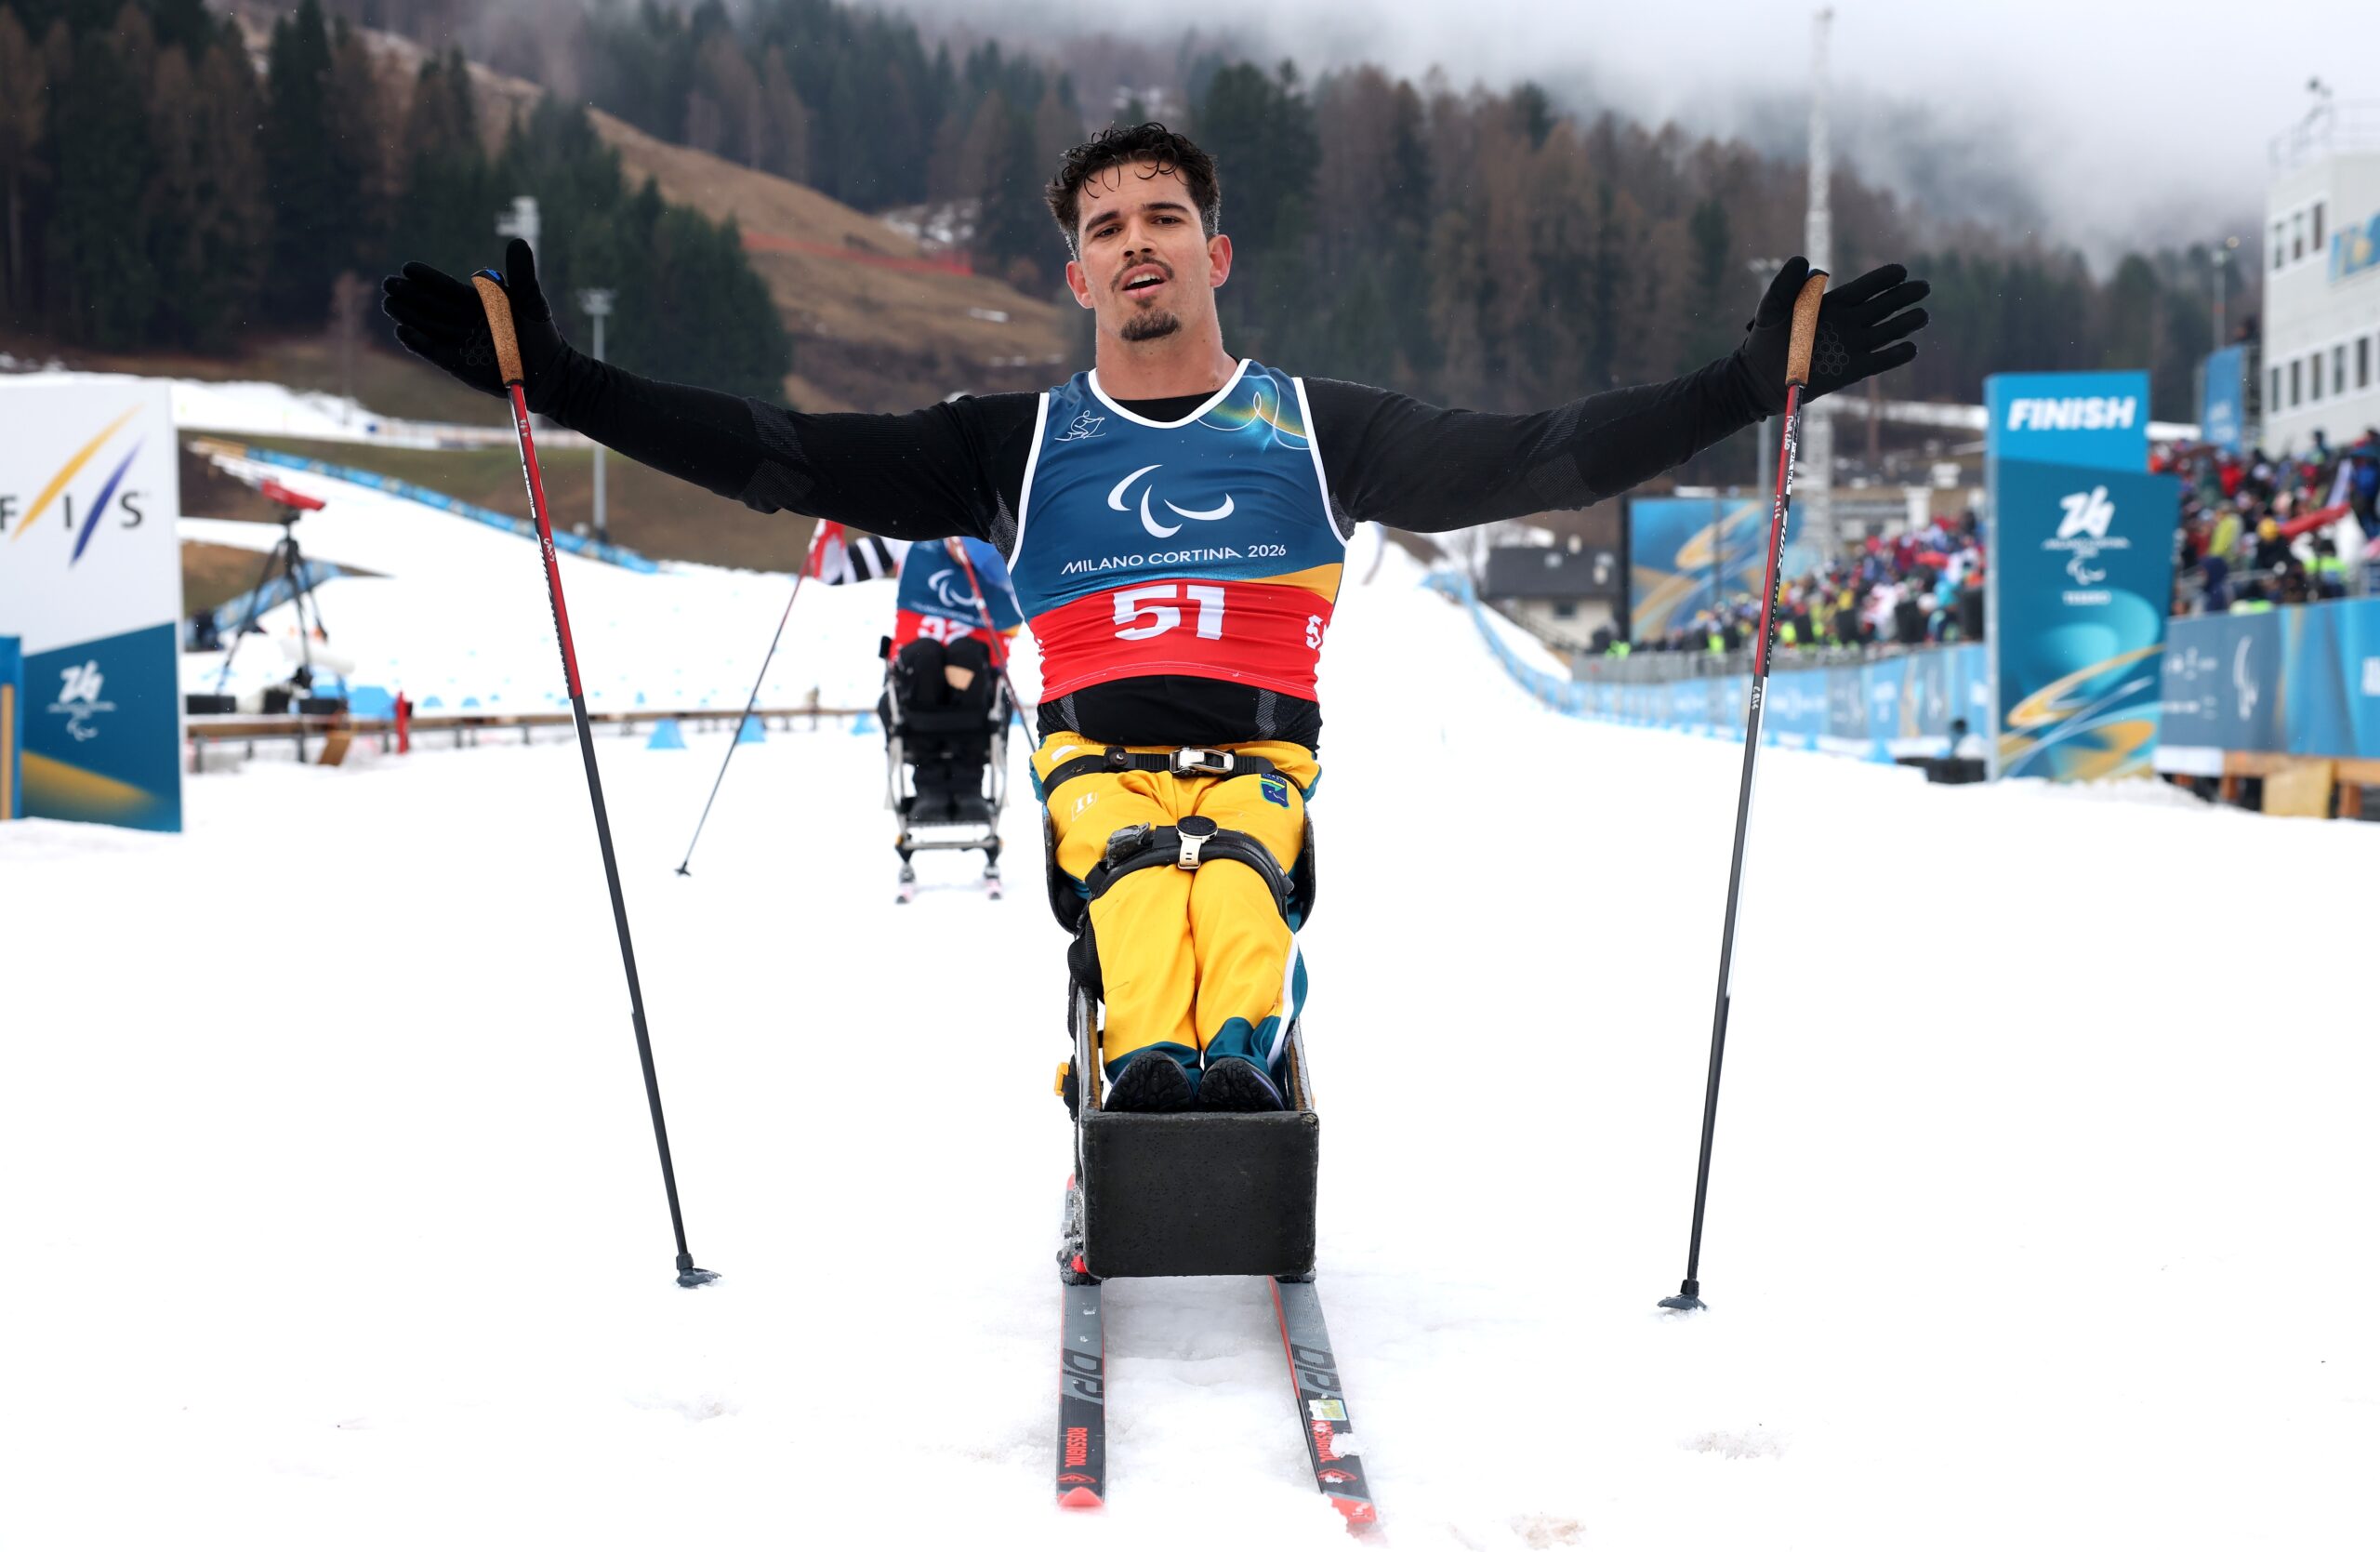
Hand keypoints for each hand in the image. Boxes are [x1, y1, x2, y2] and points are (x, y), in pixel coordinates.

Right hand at [381, 238, 570, 406]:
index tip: (407, 267)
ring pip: (428, 326)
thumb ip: (521, 275)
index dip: (427, 278)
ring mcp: (460, 343)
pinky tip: (402, 331)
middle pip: (431, 306)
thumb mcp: (531, 302)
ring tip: (389, 304)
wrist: (550, 374)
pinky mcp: (460, 365)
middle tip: (388, 284)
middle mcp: (463, 321)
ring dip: (408, 315)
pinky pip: (435, 352)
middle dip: (409, 295)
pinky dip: (420, 343)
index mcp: (476, 303)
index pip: (446, 288)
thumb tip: (518, 241)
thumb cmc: (541, 334)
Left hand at [1737, 257, 1928, 413]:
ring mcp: (1851, 347)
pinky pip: (1877, 362)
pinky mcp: (1850, 370)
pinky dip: (1894, 357)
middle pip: (1882, 307)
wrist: (1758, 378)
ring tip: (1922, 315)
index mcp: (1833, 305)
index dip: (1883, 279)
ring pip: (1885, 332)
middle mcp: (1847, 323)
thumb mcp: (1771, 307)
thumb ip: (1785, 284)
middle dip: (1903, 296)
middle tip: (1924, 288)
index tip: (1901, 271)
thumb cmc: (1764, 340)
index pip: (1865, 288)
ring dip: (1905, 324)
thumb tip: (1803, 260)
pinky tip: (1911, 348)